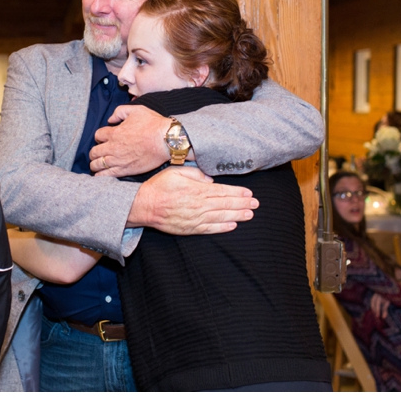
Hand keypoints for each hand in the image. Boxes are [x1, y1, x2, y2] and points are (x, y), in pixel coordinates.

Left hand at [92, 104, 175, 175]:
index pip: (98, 135)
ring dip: (94, 164)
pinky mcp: (128, 170)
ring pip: (99, 164)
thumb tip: (110, 119)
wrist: (167, 141)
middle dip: (94, 152)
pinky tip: (99, 176)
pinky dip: (101, 175)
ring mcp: (120, 160)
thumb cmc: (153, 124)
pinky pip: (109, 174)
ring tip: (95, 165)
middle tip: (96, 154)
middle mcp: (114, 147)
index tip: (103, 138)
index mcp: (114, 133)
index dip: (99, 137)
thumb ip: (119, 112)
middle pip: (95, 152)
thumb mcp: (135, 110)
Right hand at [127, 164, 258, 235]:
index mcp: (196, 190)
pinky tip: (232, 226)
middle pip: (225, 204)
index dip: (237, 193)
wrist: (144, 206)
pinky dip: (223, 228)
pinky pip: (210, 228)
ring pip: (221, 217)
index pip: (222, 191)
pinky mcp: (191, 228)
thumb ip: (194, 173)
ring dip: (237, 215)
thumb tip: (210, 180)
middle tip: (256, 204)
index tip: (249, 193)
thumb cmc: (159, 186)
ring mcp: (196, 218)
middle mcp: (199, 205)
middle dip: (242, 204)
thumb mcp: (174, 171)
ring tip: (249, 214)